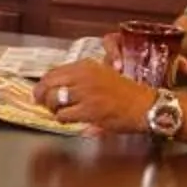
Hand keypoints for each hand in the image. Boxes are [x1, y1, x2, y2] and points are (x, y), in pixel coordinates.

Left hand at [32, 55, 155, 132]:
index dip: (43, 84)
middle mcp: (83, 76)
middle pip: (49, 84)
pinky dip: (63, 119)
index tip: (41, 91)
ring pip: (53, 100)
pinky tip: (69, 120)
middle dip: (42, 96)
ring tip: (59, 113)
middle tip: (43, 104)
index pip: (53, 72)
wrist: (145, 105)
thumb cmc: (126, 92)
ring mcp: (86, 93)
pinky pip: (64, 115)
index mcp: (86, 66)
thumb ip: (82, 77)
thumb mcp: (103, 74)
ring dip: (53, 109)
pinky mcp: (89, 110)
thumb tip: (59, 86)